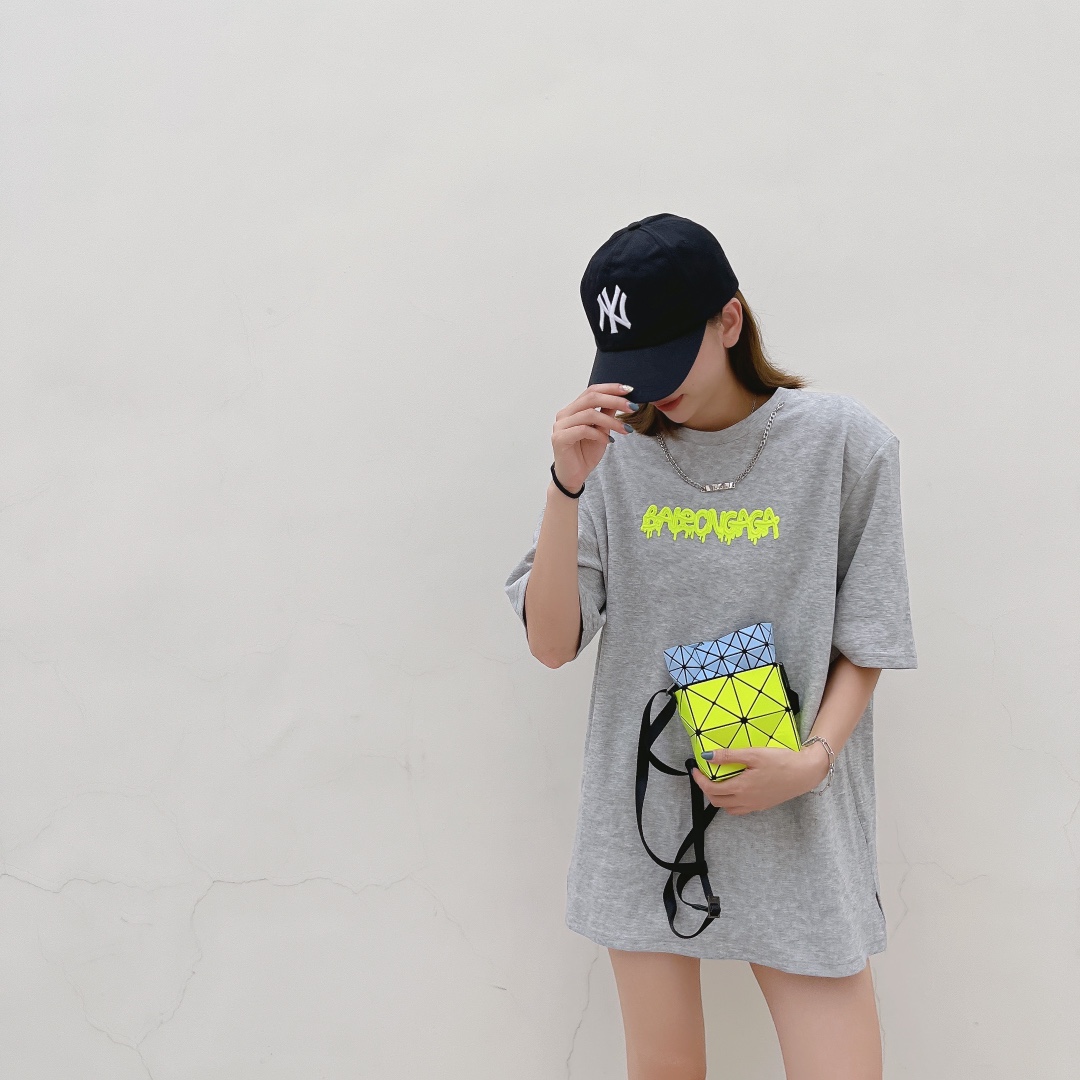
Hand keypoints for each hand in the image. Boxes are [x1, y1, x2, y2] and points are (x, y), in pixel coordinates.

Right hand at [551, 382, 636, 493]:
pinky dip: (599, 434)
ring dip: (611, 421)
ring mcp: (560, 425)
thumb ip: (607, 414)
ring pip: (589, 414)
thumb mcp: (602, 430)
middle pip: (591, 398)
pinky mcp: (560, 438)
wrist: (574, 476)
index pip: (592, 391)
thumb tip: (621, 398)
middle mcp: (564, 414)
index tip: (629, 390)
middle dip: (615, 400)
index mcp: (573, 409)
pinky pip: (583, 430)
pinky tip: (609, 441)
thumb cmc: (585, 454)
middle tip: (632, 407)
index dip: (611, 388)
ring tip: (625, 430)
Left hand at [690, 744, 829, 814]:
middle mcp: (746, 801)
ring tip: (718, 782)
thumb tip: (707, 756)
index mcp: (741, 788)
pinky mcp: (763, 805)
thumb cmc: (781, 761)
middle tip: (704, 775)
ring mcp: (755, 805)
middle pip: (717, 801)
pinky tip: (736, 789)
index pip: (712, 789)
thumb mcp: (754, 754)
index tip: (695, 769)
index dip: (700, 780)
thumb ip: (729, 756)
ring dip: (719, 797)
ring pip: (729, 808)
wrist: (805, 773)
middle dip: (707, 789)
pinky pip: (741, 809)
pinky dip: (732, 802)